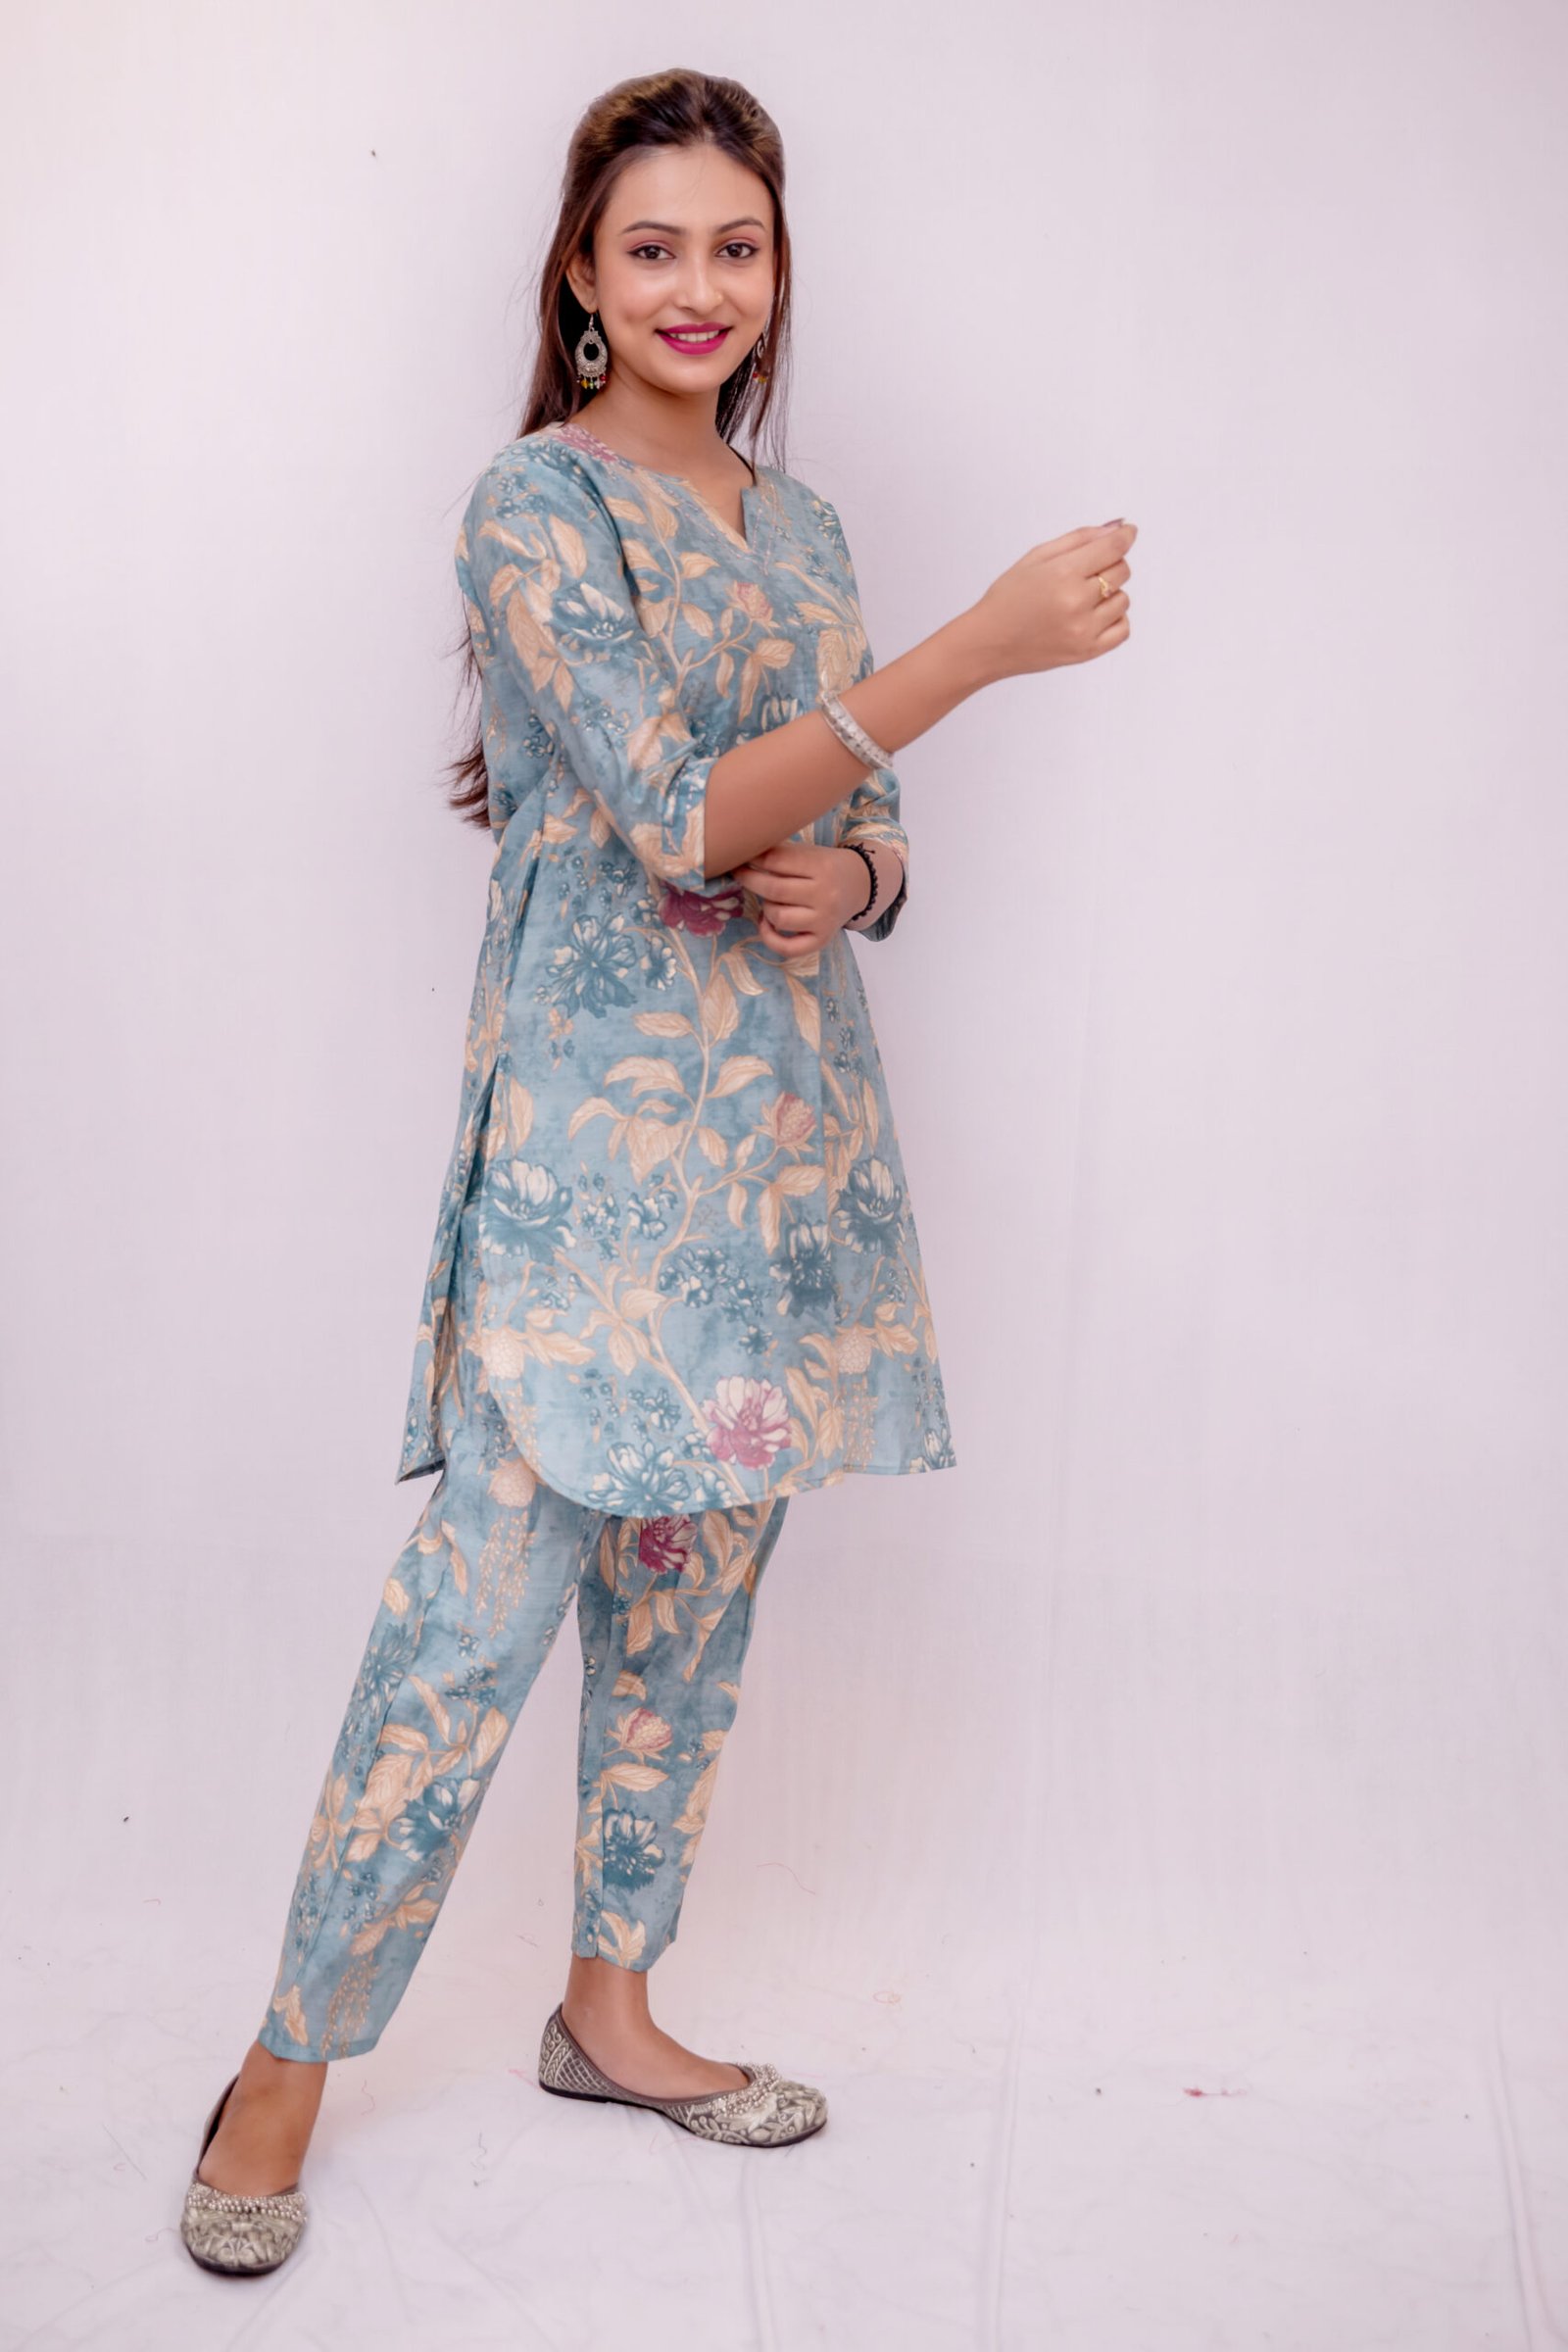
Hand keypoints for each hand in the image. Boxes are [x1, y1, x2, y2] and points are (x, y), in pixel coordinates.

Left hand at [730, 841, 871, 957]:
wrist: (860, 885)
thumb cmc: (826, 867)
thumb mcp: (810, 852)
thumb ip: (782, 854)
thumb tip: (744, 855)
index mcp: (822, 866)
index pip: (777, 861)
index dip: (753, 859)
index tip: (741, 857)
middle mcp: (825, 895)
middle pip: (774, 890)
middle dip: (750, 880)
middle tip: (741, 874)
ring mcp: (824, 920)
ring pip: (779, 917)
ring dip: (765, 908)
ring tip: (769, 901)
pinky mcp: (821, 940)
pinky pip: (788, 948)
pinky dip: (769, 937)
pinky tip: (766, 923)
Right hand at [967, 518, 1137, 679]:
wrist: (989, 642)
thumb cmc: (1009, 598)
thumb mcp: (1036, 557)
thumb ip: (1079, 539)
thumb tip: (1117, 528)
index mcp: (1063, 573)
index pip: (1113, 548)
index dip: (1125, 537)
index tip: (1129, 533)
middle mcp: (1076, 602)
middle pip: (1122, 571)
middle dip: (1110, 565)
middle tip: (1086, 572)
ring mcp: (1084, 630)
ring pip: (1124, 599)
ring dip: (1111, 594)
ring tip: (1082, 598)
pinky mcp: (1087, 651)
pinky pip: (1123, 629)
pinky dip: (1115, 619)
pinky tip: (1093, 616)